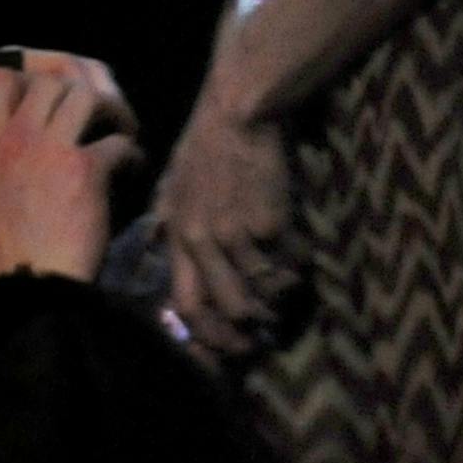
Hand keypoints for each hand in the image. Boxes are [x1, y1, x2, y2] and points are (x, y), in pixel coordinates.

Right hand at [0, 48, 138, 247]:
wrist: (31, 285)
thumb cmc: (5, 252)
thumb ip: (1, 157)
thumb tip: (21, 143)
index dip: (27, 78)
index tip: (47, 97)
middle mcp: (15, 138)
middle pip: (50, 81)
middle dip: (76, 90)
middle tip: (96, 112)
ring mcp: (51, 150)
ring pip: (86, 97)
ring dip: (110, 111)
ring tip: (121, 129)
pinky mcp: (86, 169)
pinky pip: (118, 142)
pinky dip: (132, 153)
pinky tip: (133, 166)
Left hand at [155, 85, 296, 362]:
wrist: (237, 112)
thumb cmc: (205, 145)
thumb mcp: (173, 184)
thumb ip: (169, 222)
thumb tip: (161, 251)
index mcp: (177, 234)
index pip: (187, 304)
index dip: (208, 337)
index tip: (229, 350)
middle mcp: (202, 241)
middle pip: (228, 309)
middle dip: (251, 331)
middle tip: (266, 335)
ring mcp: (236, 234)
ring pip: (263, 292)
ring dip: (280, 298)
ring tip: (288, 290)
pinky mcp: (269, 224)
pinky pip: (289, 263)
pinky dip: (299, 266)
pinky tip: (301, 253)